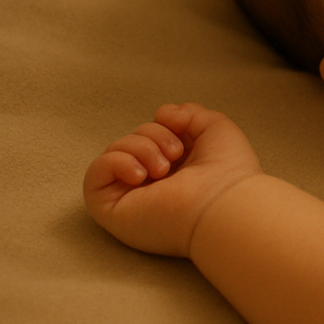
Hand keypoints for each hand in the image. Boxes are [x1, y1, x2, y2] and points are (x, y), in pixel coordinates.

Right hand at [83, 103, 262, 257]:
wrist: (223, 205)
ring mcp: (131, 197)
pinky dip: (115, 162)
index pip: (153, 133)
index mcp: (176, 167)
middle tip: (175, 155)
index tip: (184, 128)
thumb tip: (162, 114)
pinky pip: (95, 173)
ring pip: (114, 151)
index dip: (165, 124)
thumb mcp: (215, 128)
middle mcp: (152, 183)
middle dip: (153, 135)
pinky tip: (140, 175)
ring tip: (162, 169)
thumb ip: (188, 113)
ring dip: (139, 148)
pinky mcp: (112, 210)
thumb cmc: (228, 172)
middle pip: (133, 138)